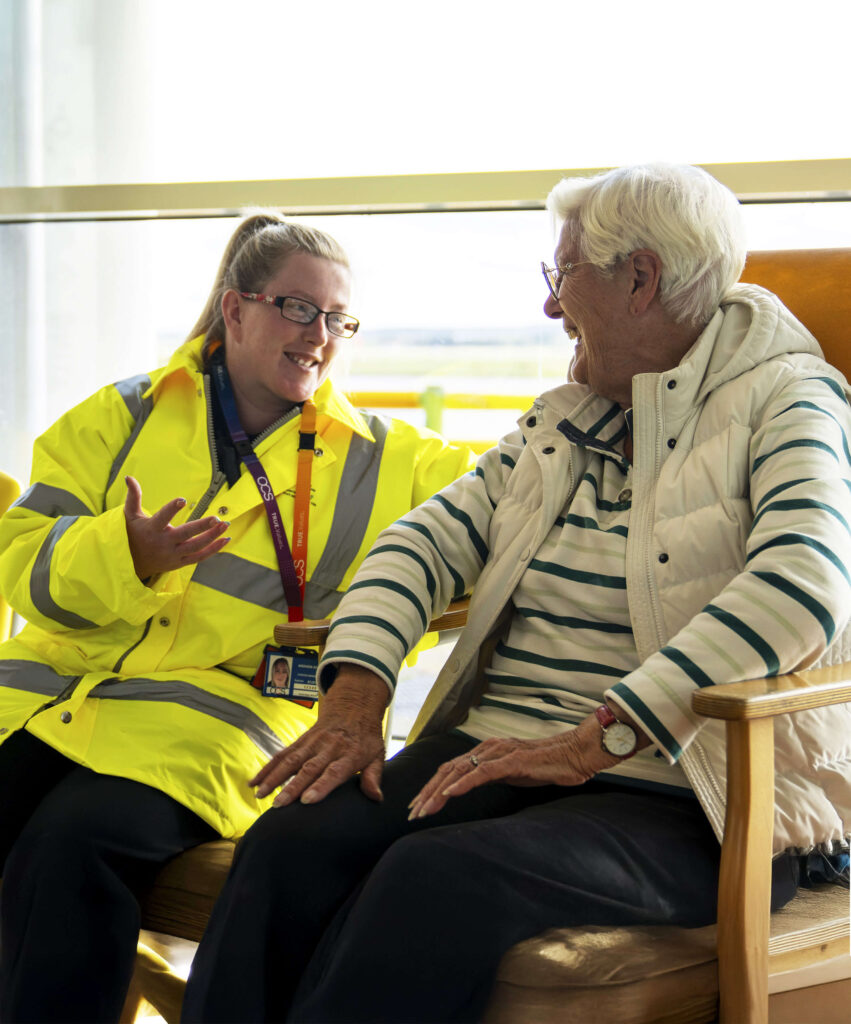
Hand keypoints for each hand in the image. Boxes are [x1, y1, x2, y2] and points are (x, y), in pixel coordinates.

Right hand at [123, 475, 230, 580]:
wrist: (132, 564)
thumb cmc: (133, 534)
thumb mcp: (130, 516)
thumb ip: (133, 496)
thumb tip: (129, 477)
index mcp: (152, 529)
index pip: (162, 518)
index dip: (171, 509)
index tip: (182, 500)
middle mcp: (164, 543)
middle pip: (185, 535)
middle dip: (202, 527)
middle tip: (217, 518)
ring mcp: (173, 555)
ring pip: (196, 547)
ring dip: (212, 537)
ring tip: (225, 525)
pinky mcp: (180, 563)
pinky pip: (200, 557)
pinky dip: (213, 549)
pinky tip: (225, 539)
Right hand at [250, 665, 388, 806]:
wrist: (352, 707)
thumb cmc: (365, 737)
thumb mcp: (377, 754)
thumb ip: (373, 776)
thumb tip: (376, 798)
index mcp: (348, 754)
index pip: (333, 772)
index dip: (320, 786)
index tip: (307, 801)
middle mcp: (328, 748)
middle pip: (308, 769)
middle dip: (292, 787)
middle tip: (279, 804)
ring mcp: (312, 744)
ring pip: (290, 761)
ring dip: (274, 778)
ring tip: (260, 795)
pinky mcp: (300, 742)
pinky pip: (282, 755)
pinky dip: (267, 768)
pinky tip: (254, 782)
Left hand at [407, 710, 646, 819]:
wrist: (576, 754)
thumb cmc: (548, 765)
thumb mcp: (514, 773)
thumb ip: (494, 776)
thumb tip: (474, 786)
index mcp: (487, 751)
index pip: (451, 769)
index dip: (431, 787)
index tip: (418, 806)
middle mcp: (488, 748)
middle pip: (448, 769)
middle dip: (427, 792)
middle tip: (412, 813)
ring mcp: (499, 752)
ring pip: (460, 771)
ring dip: (439, 791)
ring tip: (424, 809)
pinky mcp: (512, 761)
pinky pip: (482, 772)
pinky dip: (463, 784)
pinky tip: (450, 795)